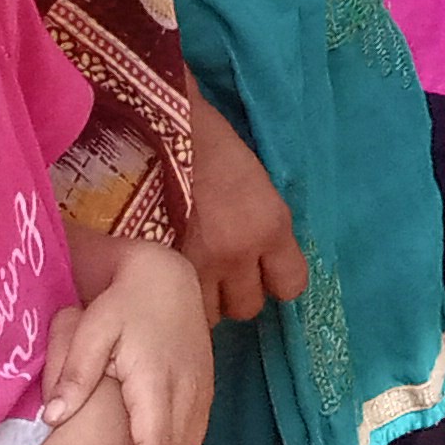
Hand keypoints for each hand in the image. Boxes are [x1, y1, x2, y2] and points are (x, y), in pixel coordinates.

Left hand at [46, 240, 216, 444]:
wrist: (167, 275)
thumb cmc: (124, 300)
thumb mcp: (92, 326)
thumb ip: (75, 371)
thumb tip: (54, 418)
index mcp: (157, 378)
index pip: (154, 441)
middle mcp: (186, 387)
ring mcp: (201, 386)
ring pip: (190, 444)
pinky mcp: (205, 383)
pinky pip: (196, 430)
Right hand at [177, 93, 308, 324]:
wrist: (152, 127)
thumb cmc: (207, 142)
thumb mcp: (255, 183)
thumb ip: (261, 226)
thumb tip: (259, 259)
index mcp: (270, 225)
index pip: (291, 285)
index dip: (274, 281)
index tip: (260, 271)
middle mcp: (239, 254)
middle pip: (247, 307)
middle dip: (233, 292)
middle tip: (216, 271)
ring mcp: (194, 267)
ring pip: (207, 317)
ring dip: (199, 301)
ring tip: (185, 276)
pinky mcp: (155, 271)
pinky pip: (171, 309)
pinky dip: (168, 299)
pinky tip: (161, 281)